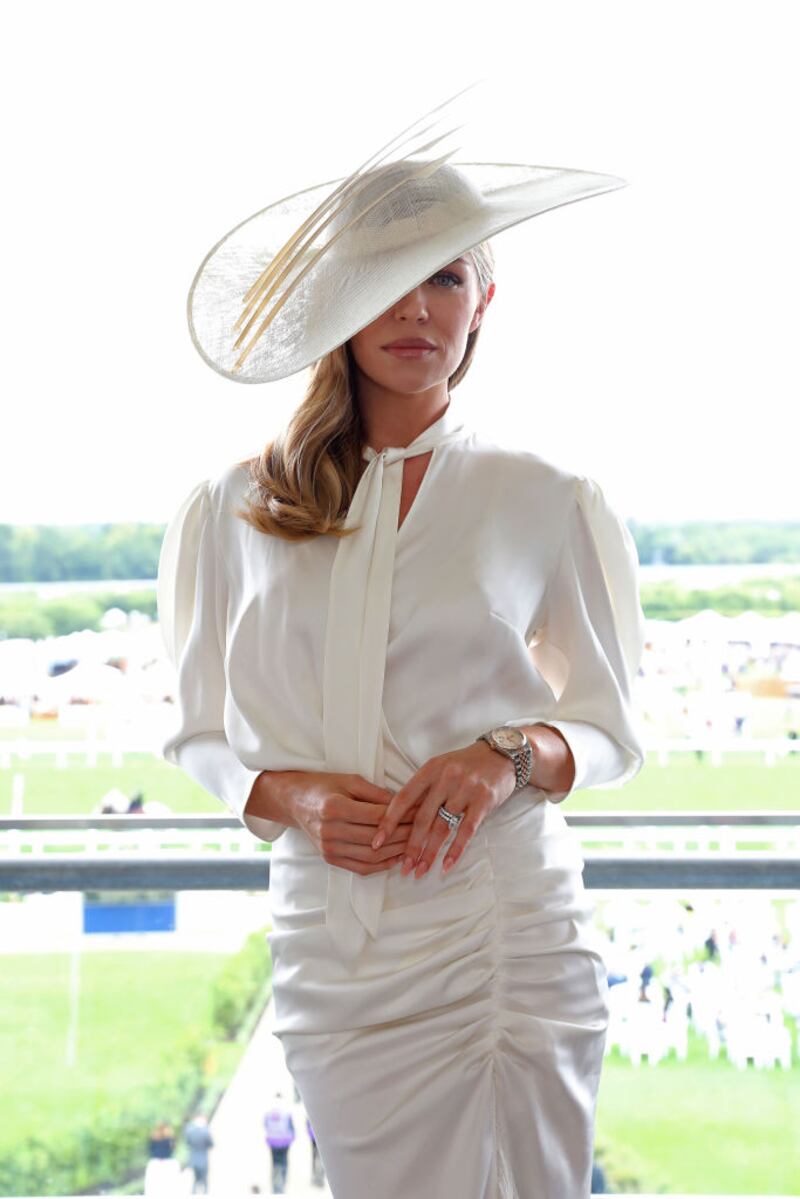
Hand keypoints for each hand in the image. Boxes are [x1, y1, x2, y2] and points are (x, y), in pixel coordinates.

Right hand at [282, 770, 417, 875]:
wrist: (293, 801)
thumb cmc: (322, 785)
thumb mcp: (350, 780)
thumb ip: (377, 794)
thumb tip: (405, 805)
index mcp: (334, 808)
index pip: (377, 816)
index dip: (403, 816)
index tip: (421, 812)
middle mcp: (330, 831)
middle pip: (377, 838)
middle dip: (405, 835)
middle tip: (424, 829)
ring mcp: (329, 848)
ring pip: (372, 856)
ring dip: (397, 852)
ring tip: (415, 844)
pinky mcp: (330, 859)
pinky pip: (361, 868)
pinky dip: (382, 865)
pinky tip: (397, 857)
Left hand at [369, 742, 516, 878]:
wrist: (502, 755)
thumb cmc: (465, 765)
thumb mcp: (441, 767)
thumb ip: (423, 789)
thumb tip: (399, 819)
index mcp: (430, 769)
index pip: (404, 798)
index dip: (389, 821)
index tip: (377, 842)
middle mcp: (446, 778)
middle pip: (422, 818)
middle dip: (410, 846)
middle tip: (403, 868)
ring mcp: (465, 789)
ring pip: (443, 827)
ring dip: (430, 852)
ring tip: (421, 870)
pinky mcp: (483, 800)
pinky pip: (466, 831)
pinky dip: (455, 850)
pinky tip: (446, 865)